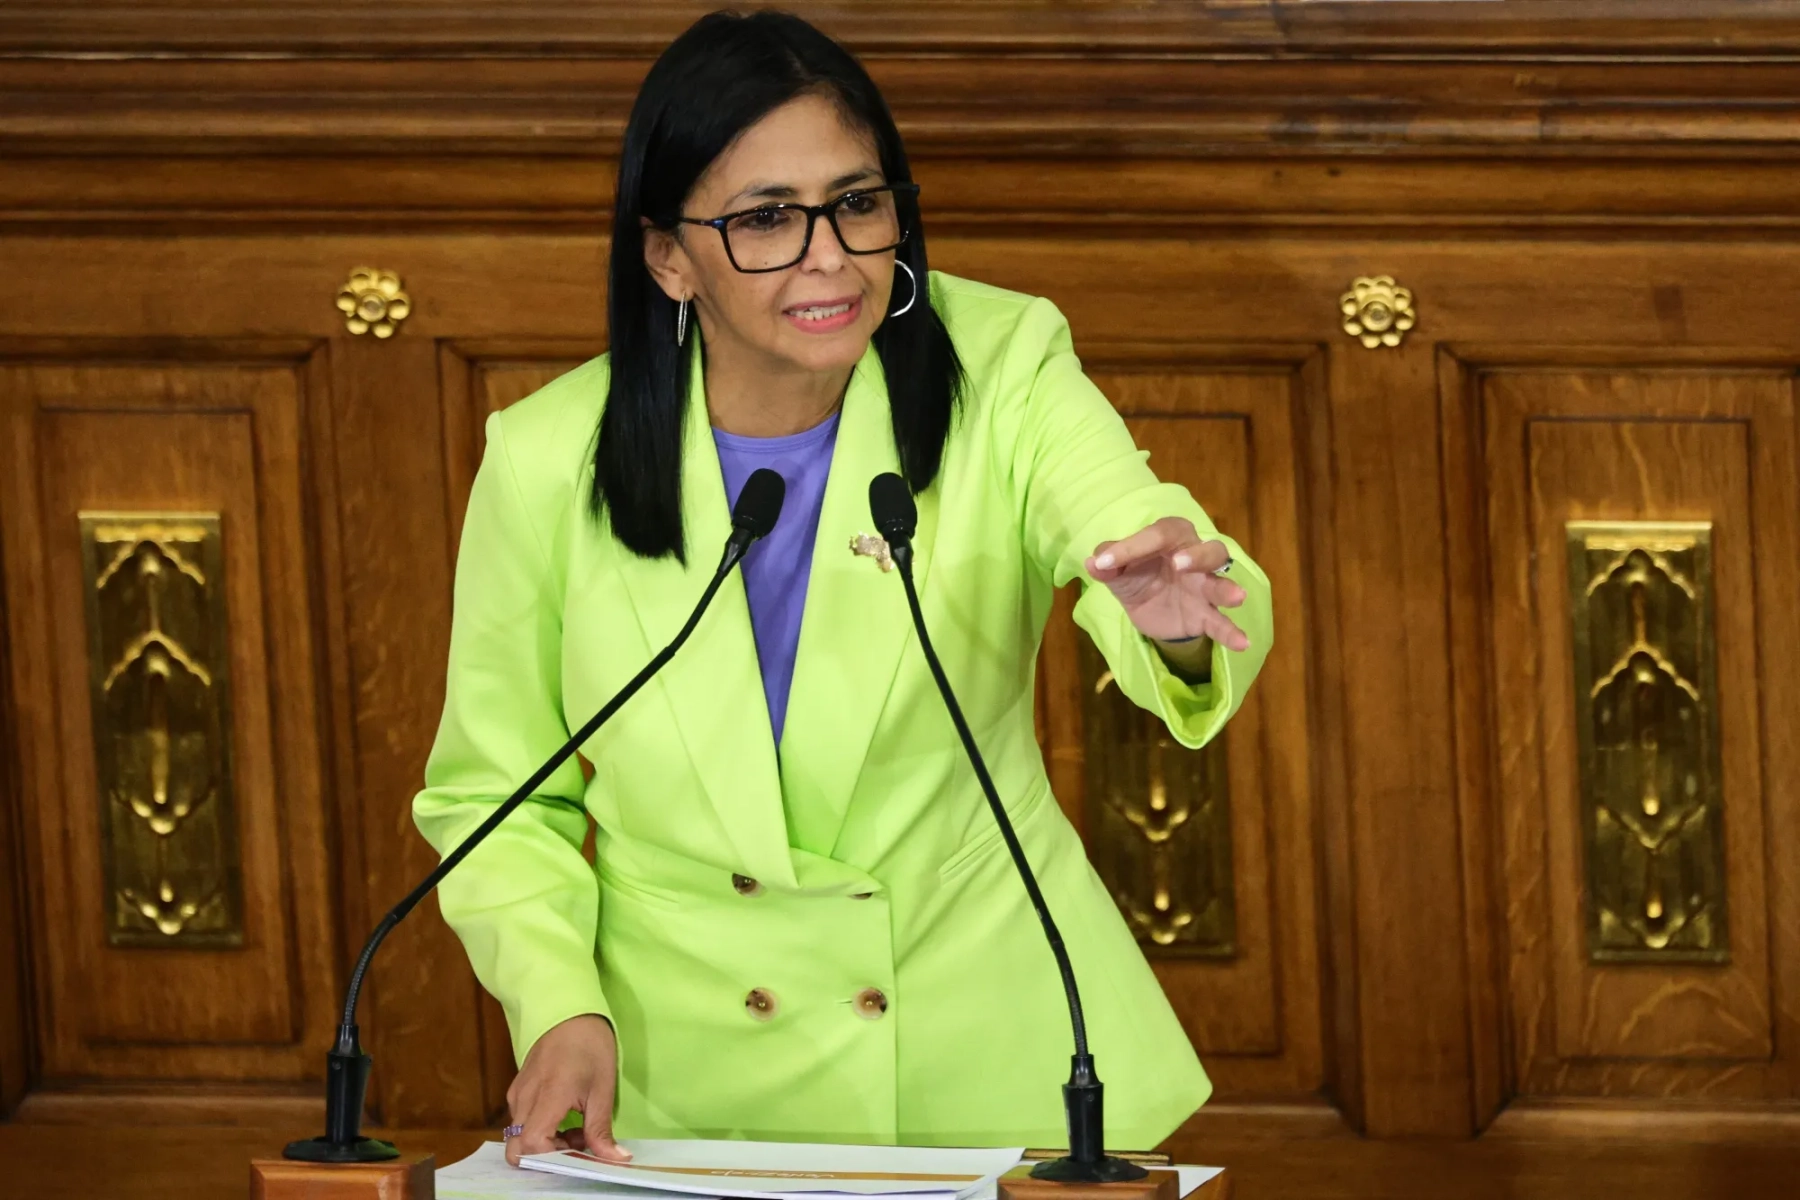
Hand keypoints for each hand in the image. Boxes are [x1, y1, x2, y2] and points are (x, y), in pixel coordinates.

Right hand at [504, 1014, 629, 1167]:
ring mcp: (517, 1093)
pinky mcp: (517, 1089)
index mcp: (548, 1095)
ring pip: (518, 1135)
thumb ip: (601, 1129)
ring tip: (576, 1128)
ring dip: (545, 1142)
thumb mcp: (603, 1088)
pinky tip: (565, 1117)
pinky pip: (521, 1121)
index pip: (530, 1144)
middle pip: (518, 1146)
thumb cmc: (591, 1046)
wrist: (570, 1011)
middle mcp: (524, 1097)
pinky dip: (540, 1128)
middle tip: (575, 1144)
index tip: (578, 1152)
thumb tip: (614, 1159)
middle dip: (545, 1155)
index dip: (552, 1157)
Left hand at [1085, 517, 1249, 650]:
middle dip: (1197, 556)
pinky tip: (1243, 642)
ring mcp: (1204, 587)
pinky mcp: (1206, 615)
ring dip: (1226, 588)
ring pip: (1221, 581)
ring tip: (1236, 597)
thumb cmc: (1138, 578)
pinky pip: (1222, 622)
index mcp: (1169, 539)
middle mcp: (1193, 558)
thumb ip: (1107, 566)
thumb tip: (1092, 562)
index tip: (1104, 563)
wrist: (1148, 612)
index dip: (1131, 546)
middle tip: (1179, 564)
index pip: (1157, 535)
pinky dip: (1232, 632)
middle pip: (1208, 549)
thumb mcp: (1117, 573)